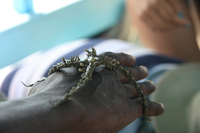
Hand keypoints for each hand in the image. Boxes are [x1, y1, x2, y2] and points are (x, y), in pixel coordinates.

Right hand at [29, 52, 163, 132]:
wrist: (62, 113)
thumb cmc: (51, 98)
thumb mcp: (51, 82)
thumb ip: (56, 79)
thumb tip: (49, 80)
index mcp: (94, 69)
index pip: (113, 59)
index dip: (123, 58)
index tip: (131, 58)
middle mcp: (109, 78)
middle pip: (129, 72)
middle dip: (137, 71)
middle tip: (144, 71)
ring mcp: (119, 93)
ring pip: (139, 87)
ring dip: (147, 86)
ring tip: (152, 85)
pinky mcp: (126, 109)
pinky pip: (145, 106)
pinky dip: (154, 107)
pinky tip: (160, 108)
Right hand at [126, 0, 190, 30]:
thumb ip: (173, 3)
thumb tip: (178, 16)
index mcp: (157, 1)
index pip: (170, 16)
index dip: (179, 21)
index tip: (185, 23)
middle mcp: (149, 8)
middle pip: (165, 23)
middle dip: (174, 25)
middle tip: (180, 25)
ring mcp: (143, 13)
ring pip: (158, 27)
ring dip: (167, 28)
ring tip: (172, 25)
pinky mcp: (140, 17)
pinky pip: (152, 27)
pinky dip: (160, 28)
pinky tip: (164, 26)